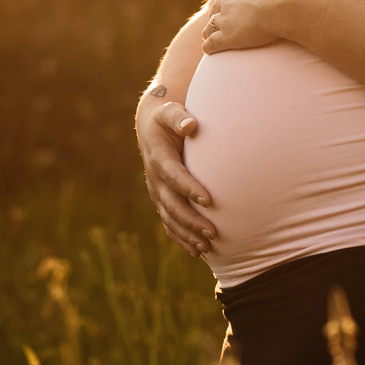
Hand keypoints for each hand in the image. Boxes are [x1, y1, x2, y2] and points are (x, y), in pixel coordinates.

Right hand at [135, 94, 216, 256]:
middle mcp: (156, 180)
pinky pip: (169, 224)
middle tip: (213, 232)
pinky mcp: (162, 201)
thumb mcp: (170, 112)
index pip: (174, 176)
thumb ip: (179, 117)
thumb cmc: (167, 118)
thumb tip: (191, 125)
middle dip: (191, 220)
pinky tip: (197, 252)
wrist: (151, 128)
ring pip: (170, 219)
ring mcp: (157, 193)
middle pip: (172, 205)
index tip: (208, 200)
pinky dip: (181, 239)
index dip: (189, 188)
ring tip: (207, 247)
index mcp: (159, 158)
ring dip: (187, 234)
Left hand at [201, 0, 309, 54]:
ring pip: (212, 24)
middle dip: (217, 11)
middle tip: (217, 17)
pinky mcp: (228, 36)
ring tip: (207, 34)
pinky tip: (208, 49)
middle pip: (218, 5)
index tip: (232, 0)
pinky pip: (213, 43)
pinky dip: (209, 46)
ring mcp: (226, 17)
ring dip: (209, 29)